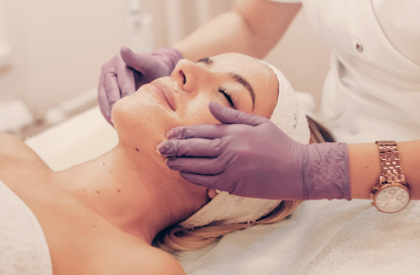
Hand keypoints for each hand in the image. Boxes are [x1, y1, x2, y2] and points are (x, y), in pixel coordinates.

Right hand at [98, 46, 182, 124]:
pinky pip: (103, 102)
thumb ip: (138, 59)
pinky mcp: (104, 90)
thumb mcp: (150, 63)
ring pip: (103, 98)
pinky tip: (113, 124)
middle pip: (109, 90)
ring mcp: (104, 79)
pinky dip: (107, 113)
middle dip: (114, 106)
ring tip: (115, 125)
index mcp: (119, 61)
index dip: (125, 94)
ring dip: (108, 112)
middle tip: (120, 120)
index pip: (122, 81)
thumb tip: (123, 49)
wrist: (152, 72)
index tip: (130, 106)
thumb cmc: (154, 69)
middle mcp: (109, 69)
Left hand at [158, 102, 350, 200]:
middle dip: (173, 148)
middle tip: (159, 148)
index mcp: (233, 133)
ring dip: (178, 163)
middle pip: (192, 148)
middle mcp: (227, 150)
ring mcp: (228, 169)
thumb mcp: (258, 123)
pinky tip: (183, 174)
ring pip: (194, 166)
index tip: (169, 134)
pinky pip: (205, 181)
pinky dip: (191, 177)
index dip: (181, 133)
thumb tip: (210, 105)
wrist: (296, 170)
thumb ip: (232, 115)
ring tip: (167, 161)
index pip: (199, 131)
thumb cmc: (279, 143)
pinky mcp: (231, 185)